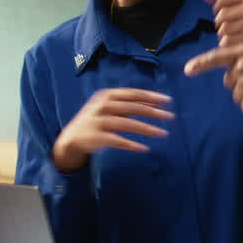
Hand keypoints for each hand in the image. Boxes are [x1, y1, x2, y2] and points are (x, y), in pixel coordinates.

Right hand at [52, 88, 172, 171]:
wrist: (71, 138)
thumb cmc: (97, 120)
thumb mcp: (111, 108)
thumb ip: (130, 106)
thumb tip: (157, 105)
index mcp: (107, 95)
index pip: (133, 94)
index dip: (151, 96)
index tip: (168, 100)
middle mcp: (102, 106)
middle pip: (132, 107)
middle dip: (153, 112)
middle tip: (170, 117)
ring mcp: (98, 121)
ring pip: (127, 124)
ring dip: (147, 128)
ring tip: (163, 133)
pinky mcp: (96, 137)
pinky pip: (118, 140)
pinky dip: (132, 144)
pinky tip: (144, 148)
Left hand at [205, 0, 242, 46]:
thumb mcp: (237, 4)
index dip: (218, 6)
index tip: (226, 10)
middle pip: (222, 14)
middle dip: (221, 21)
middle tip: (231, 24)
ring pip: (223, 29)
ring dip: (224, 33)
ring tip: (234, 33)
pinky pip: (226, 41)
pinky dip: (227, 43)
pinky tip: (236, 41)